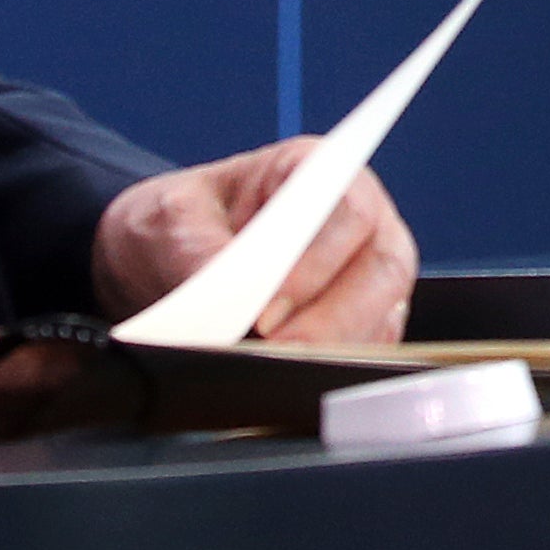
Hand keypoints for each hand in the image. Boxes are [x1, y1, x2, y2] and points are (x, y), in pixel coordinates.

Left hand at [91, 140, 418, 345]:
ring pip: (382, 314)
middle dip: (329, 320)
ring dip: (331, 349)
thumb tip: (222, 300)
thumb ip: (196, 252)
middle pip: (381, 268)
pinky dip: (333, 369)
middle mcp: (359, 218)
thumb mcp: (170, 221)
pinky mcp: (364, 320)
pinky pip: (370, 349)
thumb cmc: (180, 221)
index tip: (266, 310)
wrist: (167, 255)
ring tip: (273, 371)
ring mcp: (368, 271)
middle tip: (273, 352)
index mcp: (316, 169)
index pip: (346, 209)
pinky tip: (289, 380)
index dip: (317, 262)